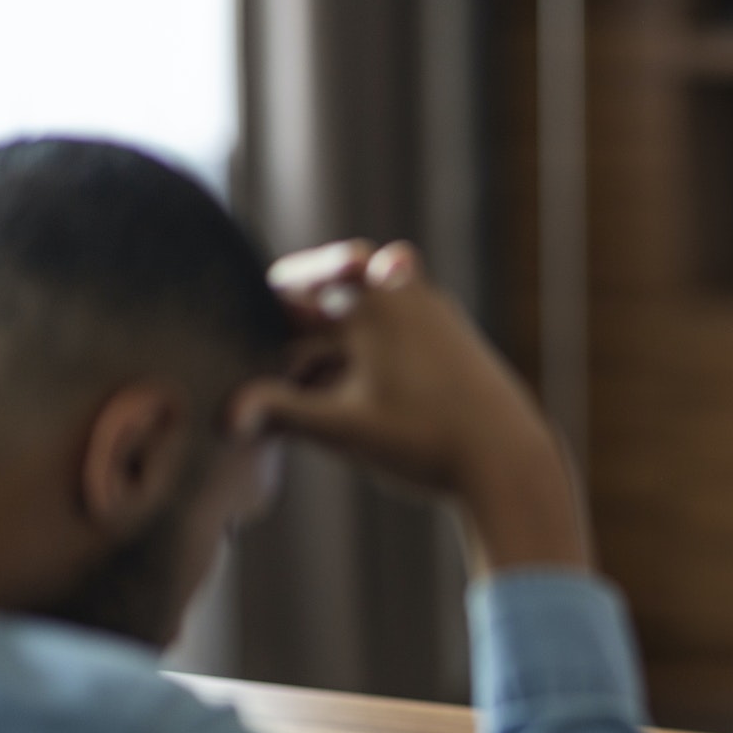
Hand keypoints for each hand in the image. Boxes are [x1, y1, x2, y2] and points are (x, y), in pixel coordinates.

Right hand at [232, 240, 590, 575]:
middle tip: (273, 335)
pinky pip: (403, 339)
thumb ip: (281, 413)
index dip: (287, 282)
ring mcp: (443, 326)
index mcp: (383, 304)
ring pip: (376, 318)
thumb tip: (221, 416)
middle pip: (348, 291)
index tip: (254, 298)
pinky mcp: (459, 354)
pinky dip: (369, 355)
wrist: (512, 463)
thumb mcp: (344, 428)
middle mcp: (416, 303)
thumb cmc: (426, 441)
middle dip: (309, 314)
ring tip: (301, 378)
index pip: (323, 270)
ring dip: (338, 340)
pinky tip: (347, 394)